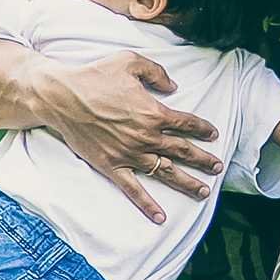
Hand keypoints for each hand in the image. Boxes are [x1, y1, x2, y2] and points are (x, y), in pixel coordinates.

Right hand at [31, 52, 221, 222]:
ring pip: (166, 172)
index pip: (186, 123)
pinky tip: (161, 217)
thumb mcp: (130, 61)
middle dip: (204, 159)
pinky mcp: (112, 166)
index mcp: (153, 113)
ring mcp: (129, 154)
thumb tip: (173, 86)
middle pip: (183, 151)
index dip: (202, 128)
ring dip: (187, 183)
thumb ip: (156, 73)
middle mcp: (146, 137)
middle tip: (218, 167)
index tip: (213, 134)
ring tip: (204, 192)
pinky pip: (134, 190)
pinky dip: (148, 205)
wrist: (61, 97)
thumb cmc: (94, 76)